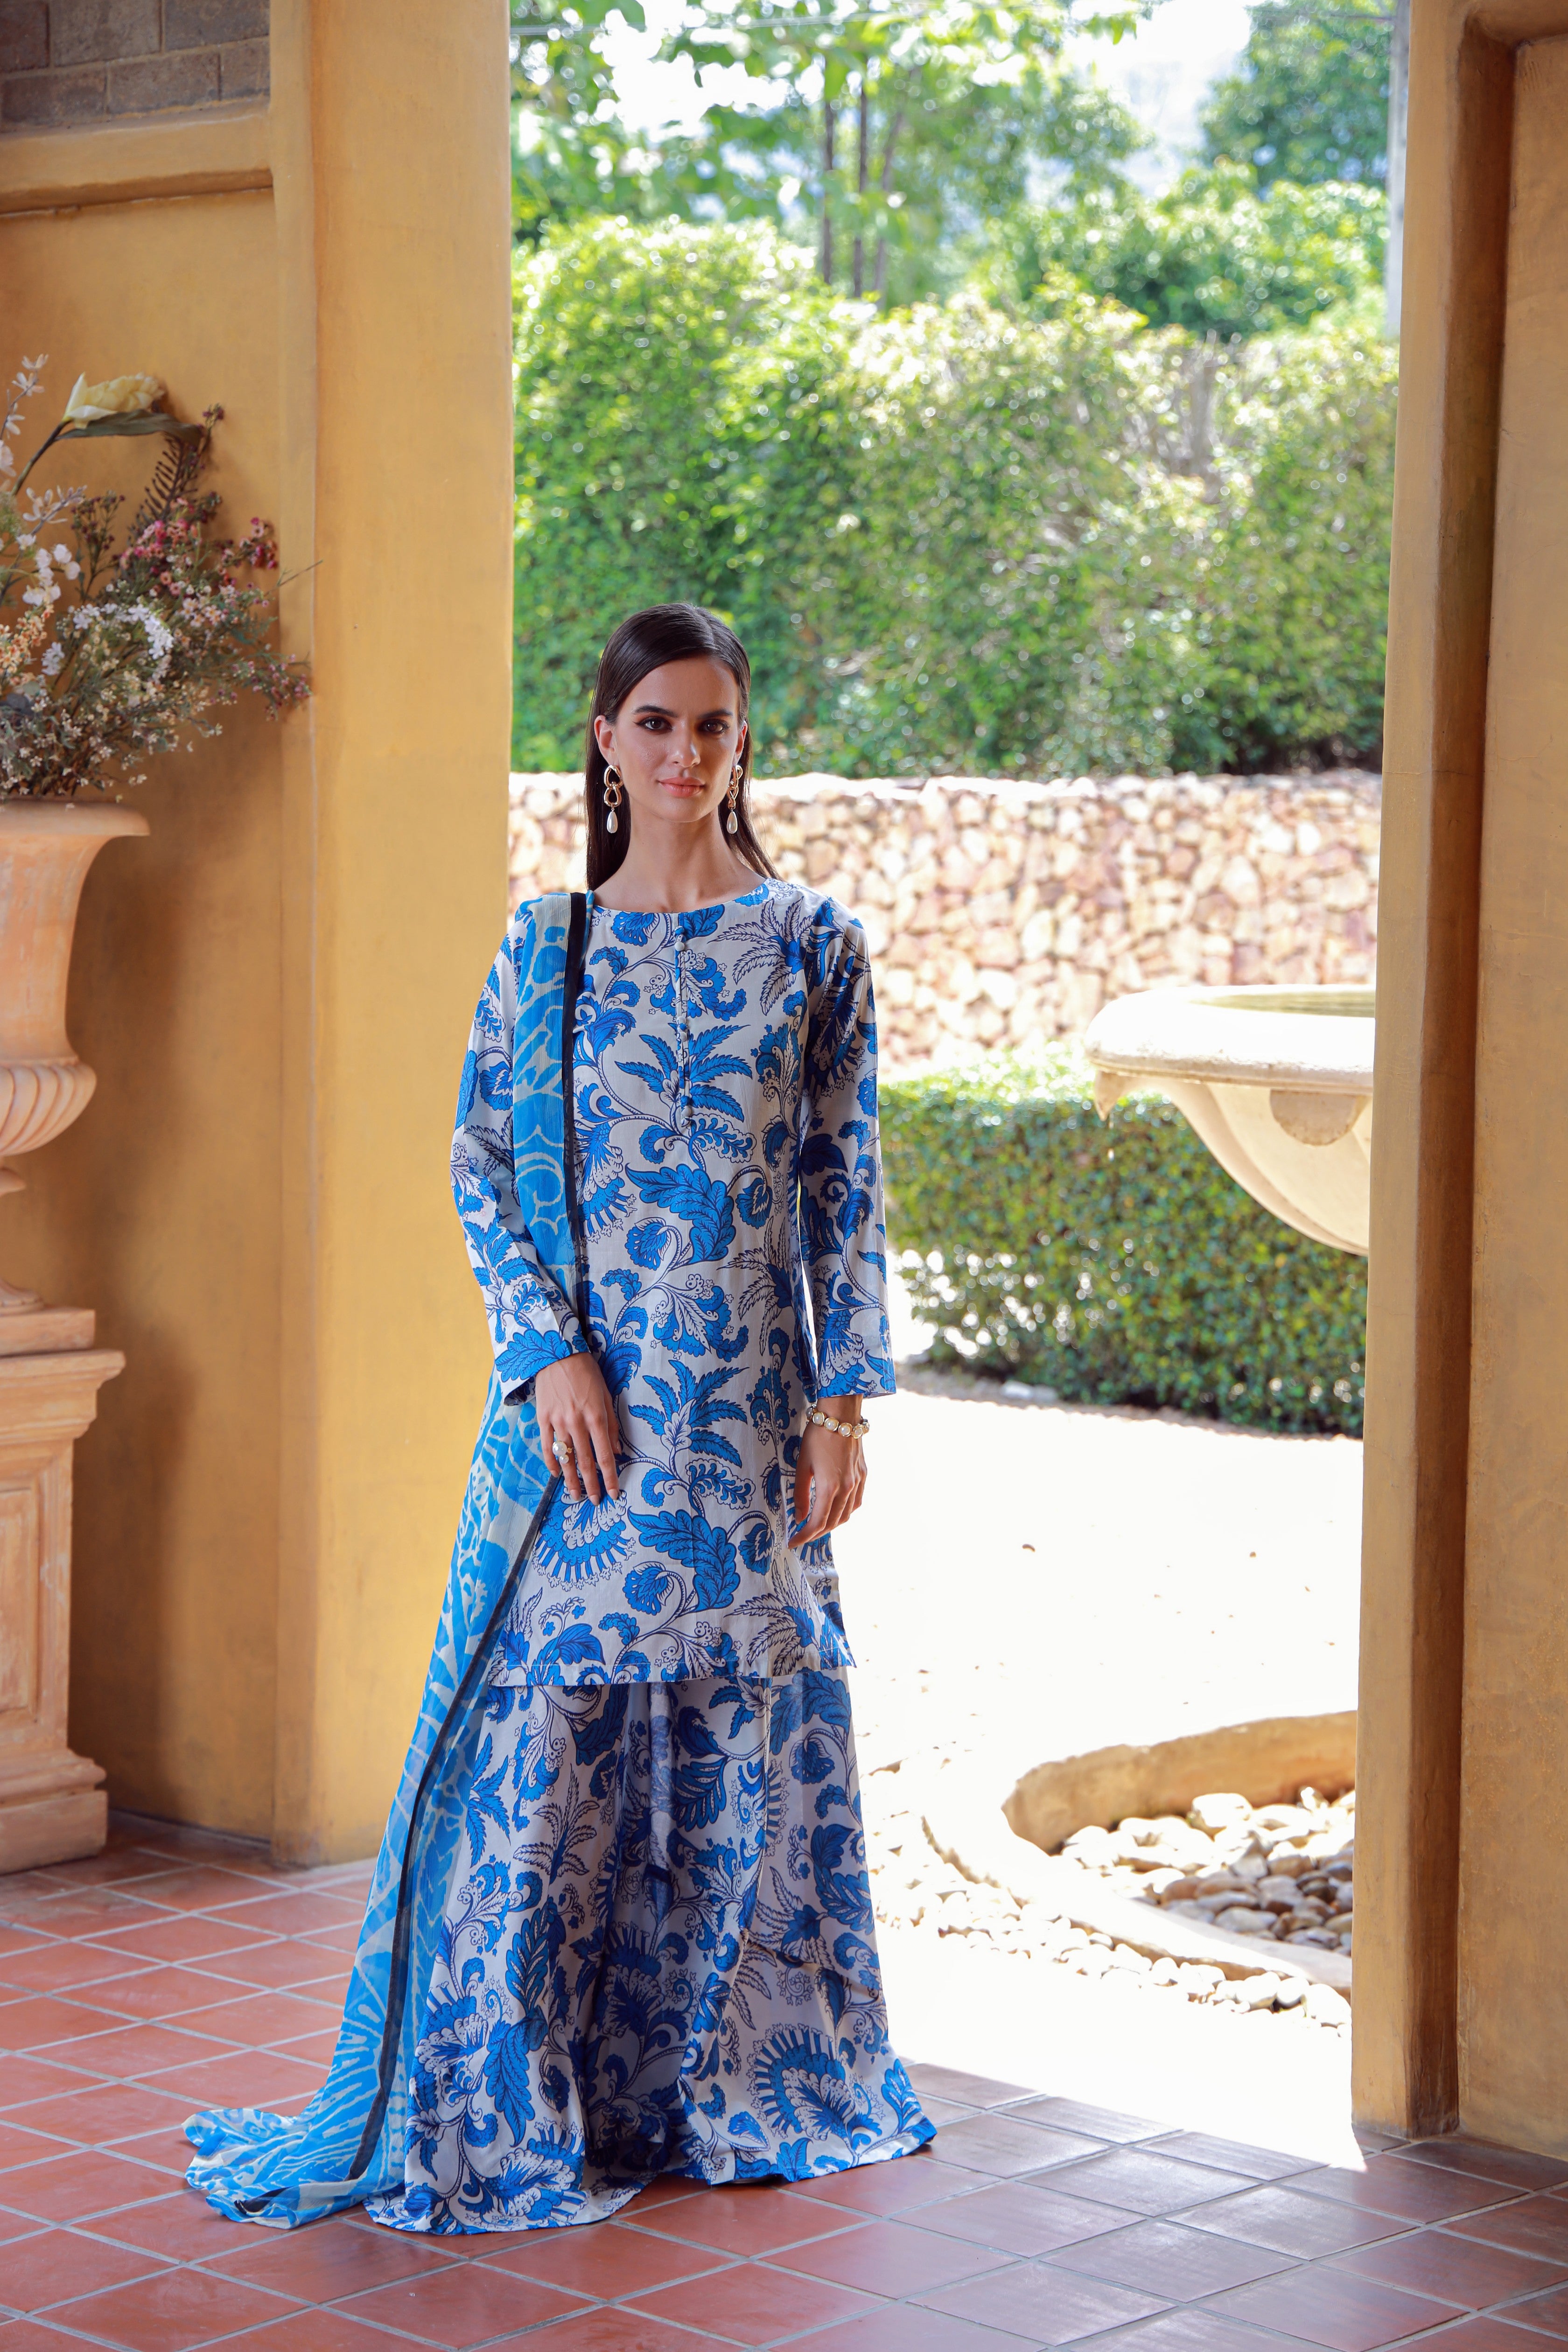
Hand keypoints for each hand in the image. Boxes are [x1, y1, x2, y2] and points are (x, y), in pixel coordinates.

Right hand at [534, 1353, 620, 1504]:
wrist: (556, 1353)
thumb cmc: (586, 1373)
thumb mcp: (606, 1395)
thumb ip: (612, 1424)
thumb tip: (617, 1451)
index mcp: (596, 1416)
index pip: (605, 1455)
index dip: (610, 1477)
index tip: (614, 1493)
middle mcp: (577, 1422)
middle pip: (586, 1462)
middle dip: (592, 1484)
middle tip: (595, 1501)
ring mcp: (557, 1422)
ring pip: (566, 1458)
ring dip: (571, 1480)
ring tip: (575, 1496)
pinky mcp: (543, 1418)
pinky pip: (547, 1446)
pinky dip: (552, 1463)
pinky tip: (557, 1474)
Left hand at [791, 1402, 867, 1544]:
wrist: (841, 1415)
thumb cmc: (817, 1436)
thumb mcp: (802, 1465)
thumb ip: (800, 1493)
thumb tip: (799, 1516)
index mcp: (830, 1487)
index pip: (817, 1522)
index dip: (804, 1536)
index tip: (793, 1542)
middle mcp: (847, 1488)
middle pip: (832, 1522)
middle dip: (816, 1533)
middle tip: (801, 1536)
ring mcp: (858, 1482)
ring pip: (846, 1515)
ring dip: (831, 1525)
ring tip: (816, 1527)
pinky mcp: (863, 1475)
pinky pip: (856, 1503)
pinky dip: (844, 1512)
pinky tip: (835, 1511)